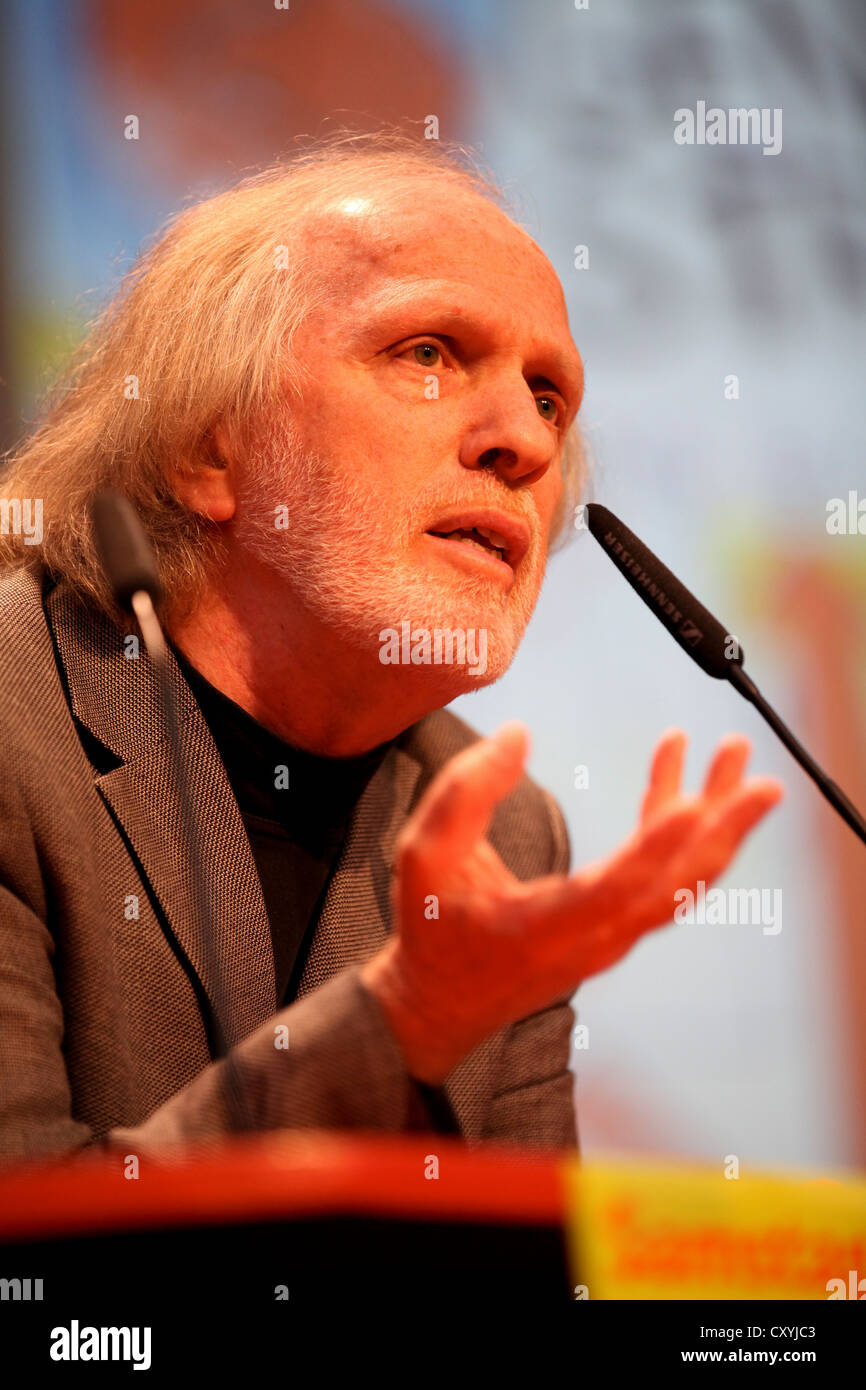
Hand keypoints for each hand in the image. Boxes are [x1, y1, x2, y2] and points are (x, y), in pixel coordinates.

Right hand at [360, 724, 783, 1083]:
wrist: (441, 1004)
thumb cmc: (432, 927)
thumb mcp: (424, 855)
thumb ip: (466, 791)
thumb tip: (520, 734)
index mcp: (545, 928)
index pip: (613, 890)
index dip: (655, 849)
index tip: (693, 804)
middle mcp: (594, 939)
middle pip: (676, 884)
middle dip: (721, 825)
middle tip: (757, 772)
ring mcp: (612, 937)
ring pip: (681, 881)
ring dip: (715, 821)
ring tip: (733, 758)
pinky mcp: (616, 926)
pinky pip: (662, 878)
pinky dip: (676, 830)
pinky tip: (678, 786)